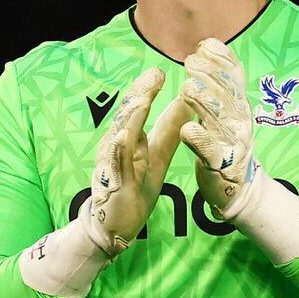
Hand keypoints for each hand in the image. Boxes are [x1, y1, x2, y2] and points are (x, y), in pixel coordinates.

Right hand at [79, 68, 188, 256]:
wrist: (115, 226)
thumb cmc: (135, 189)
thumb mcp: (158, 157)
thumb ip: (169, 131)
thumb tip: (186, 102)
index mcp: (130, 138)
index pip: (139, 108)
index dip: (149, 89)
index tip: (163, 70)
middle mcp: (117, 146)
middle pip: (128, 116)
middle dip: (140, 95)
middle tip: (154, 75)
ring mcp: (112, 164)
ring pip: (120, 136)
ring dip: (130, 118)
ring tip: (142, 100)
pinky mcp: (112, 184)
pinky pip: (114, 165)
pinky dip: (118, 150)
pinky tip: (124, 137)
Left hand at [178, 38, 259, 220]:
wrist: (238, 189)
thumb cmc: (226, 145)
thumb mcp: (227, 112)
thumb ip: (219, 84)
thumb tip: (208, 48)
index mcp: (239, 107)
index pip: (235, 78)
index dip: (222, 60)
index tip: (205, 45)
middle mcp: (239, 122)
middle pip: (227, 94)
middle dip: (210, 76)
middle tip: (190, 62)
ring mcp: (231, 144)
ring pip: (219, 120)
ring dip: (204, 104)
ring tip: (188, 89)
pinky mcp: (220, 166)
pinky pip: (211, 152)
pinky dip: (200, 140)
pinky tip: (187, 130)